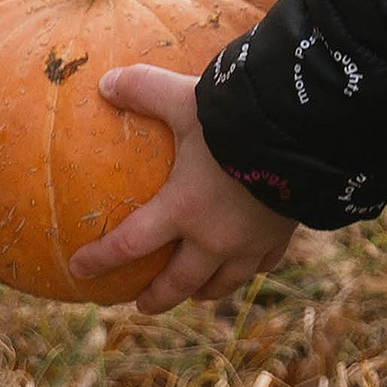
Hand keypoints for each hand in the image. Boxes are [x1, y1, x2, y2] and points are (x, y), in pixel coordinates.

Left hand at [70, 62, 294, 313]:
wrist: (307, 135)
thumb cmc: (238, 118)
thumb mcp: (185, 98)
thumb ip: (144, 89)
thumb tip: (105, 80)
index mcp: (183, 209)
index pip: (130, 244)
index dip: (101, 260)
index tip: (79, 270)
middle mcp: (215, 238)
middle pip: (179, 282)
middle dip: (156, 297)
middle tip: (140, 305)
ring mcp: (251, 243)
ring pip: (222, 283)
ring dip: (201, 291)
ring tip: (193, 293)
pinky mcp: (282, 236)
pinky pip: (261, 265)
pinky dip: (247, 270)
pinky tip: (245, 265)